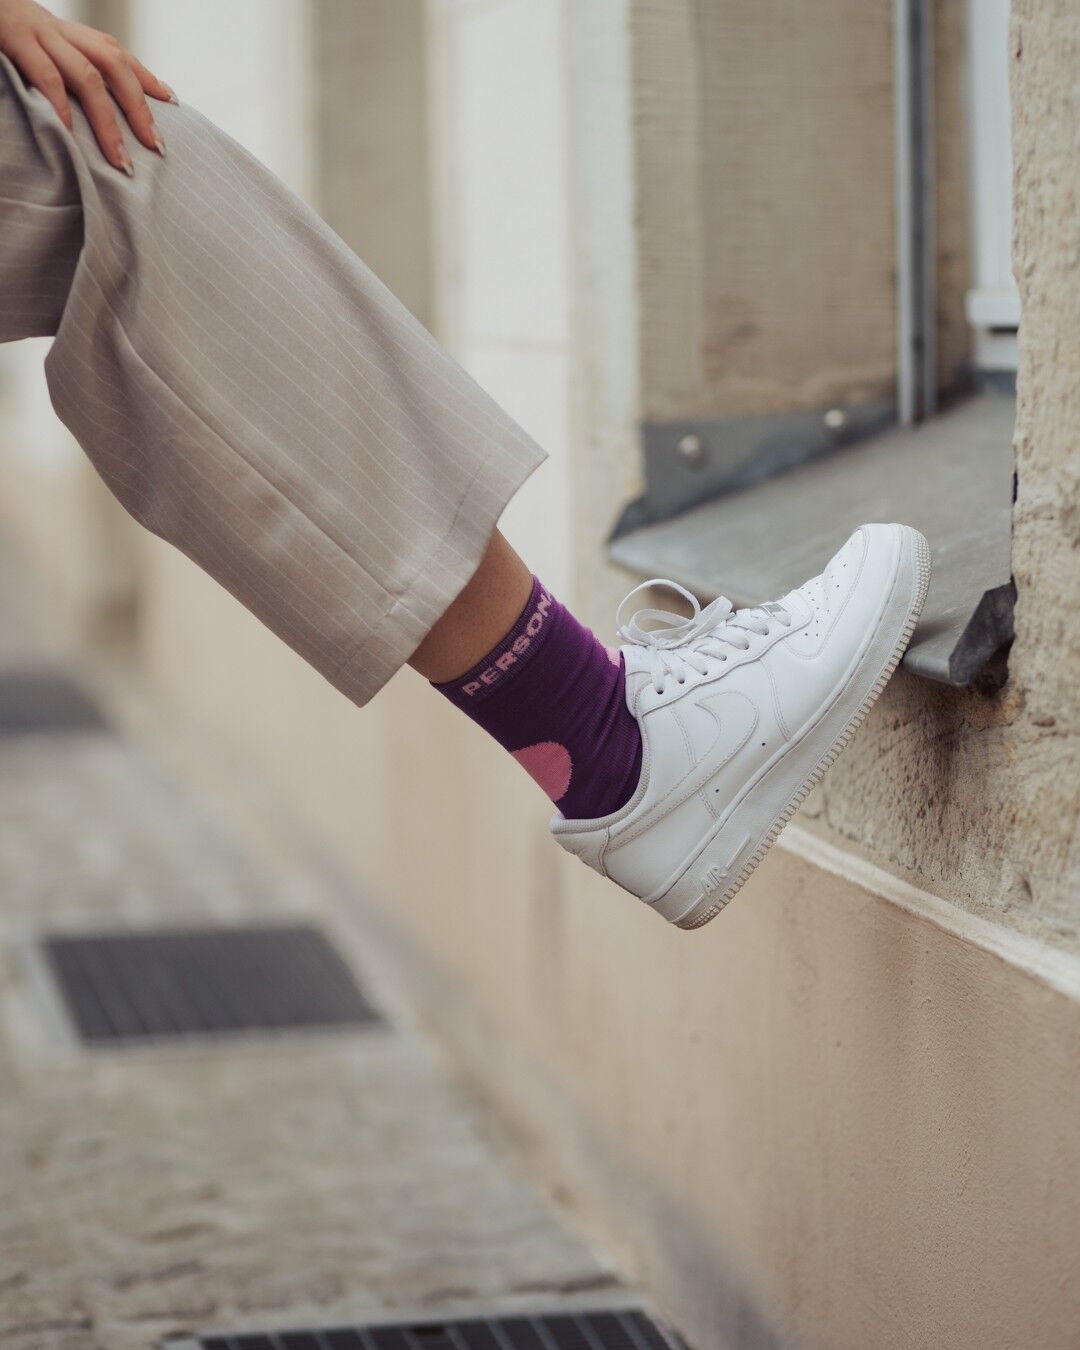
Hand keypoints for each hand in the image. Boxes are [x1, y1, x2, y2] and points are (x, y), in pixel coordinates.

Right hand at [0, 0, 173, 172]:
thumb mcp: (31, 47)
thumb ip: (57, 70)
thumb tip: (83, 117)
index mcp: (64, 32)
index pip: (114, 51)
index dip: (145, 76)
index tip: (172, 102)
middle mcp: (56, 29)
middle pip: (112, 63)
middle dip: (138, 107)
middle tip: (157, 146)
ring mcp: (36, 31)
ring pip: (86, 75)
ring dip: (108, 122)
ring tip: (121, 160)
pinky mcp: (12, 38)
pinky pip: (45, 75)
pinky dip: (61, 107)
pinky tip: (72, 136)